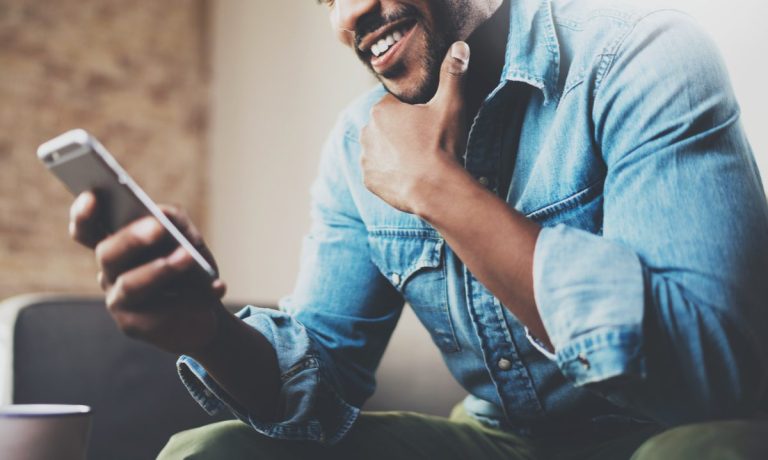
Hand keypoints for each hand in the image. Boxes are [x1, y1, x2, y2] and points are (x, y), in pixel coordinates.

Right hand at [69, 191, 228, 354]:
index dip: (84, 213)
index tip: (92, 195)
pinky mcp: (136, 326)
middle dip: (132, 238)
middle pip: (107, 253)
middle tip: (158, 227)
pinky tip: (218, 286)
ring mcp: (119, 301)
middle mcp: (109, 273)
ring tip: (189, 257)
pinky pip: (161, 312)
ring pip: (131, 284)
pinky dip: (195, 296)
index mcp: (115, 246)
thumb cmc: (188, 267)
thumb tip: (167, 217)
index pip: (87, 229)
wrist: (203, 312)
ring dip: (162, 268)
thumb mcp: (186, 237)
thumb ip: (175, 221)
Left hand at [360, 41, 470, 213]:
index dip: (415, 113)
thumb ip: (453, 74)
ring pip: (381, 148)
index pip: (397, 105)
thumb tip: (459, 46)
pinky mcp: (368, 180)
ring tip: (418, 161)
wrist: (436, 190)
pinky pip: (379, 172)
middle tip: (426, 143)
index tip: (429, 124)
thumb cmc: (441, 145)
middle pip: (387, 126)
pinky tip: (409, 175)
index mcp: (381, 110)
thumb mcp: (451, 105)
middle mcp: (367, 131)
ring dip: (395, 152)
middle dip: (402, 132)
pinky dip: (390, 173)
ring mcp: (366, 158)